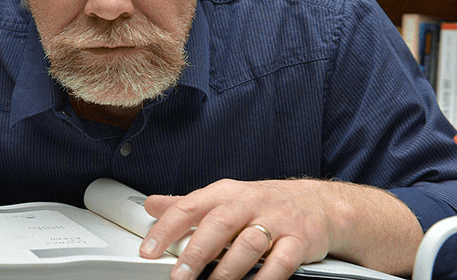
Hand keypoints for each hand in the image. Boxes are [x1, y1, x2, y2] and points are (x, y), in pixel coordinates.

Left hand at [139, 178, 332, 279]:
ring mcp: (276, 221)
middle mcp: (249, 203)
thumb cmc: (261, 203)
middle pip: (218, 224)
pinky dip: (266, 279)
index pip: (189, 206)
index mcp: (224, 193)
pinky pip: (281, 262)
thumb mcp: (223, 198)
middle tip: (180, 276)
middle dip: (197, 253)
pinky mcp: (299, 240)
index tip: (149, 250)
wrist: (316, 203)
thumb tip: (151, 205)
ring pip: (248, 244)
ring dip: (228, 270)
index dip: (166, 229)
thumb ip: (186, 205)